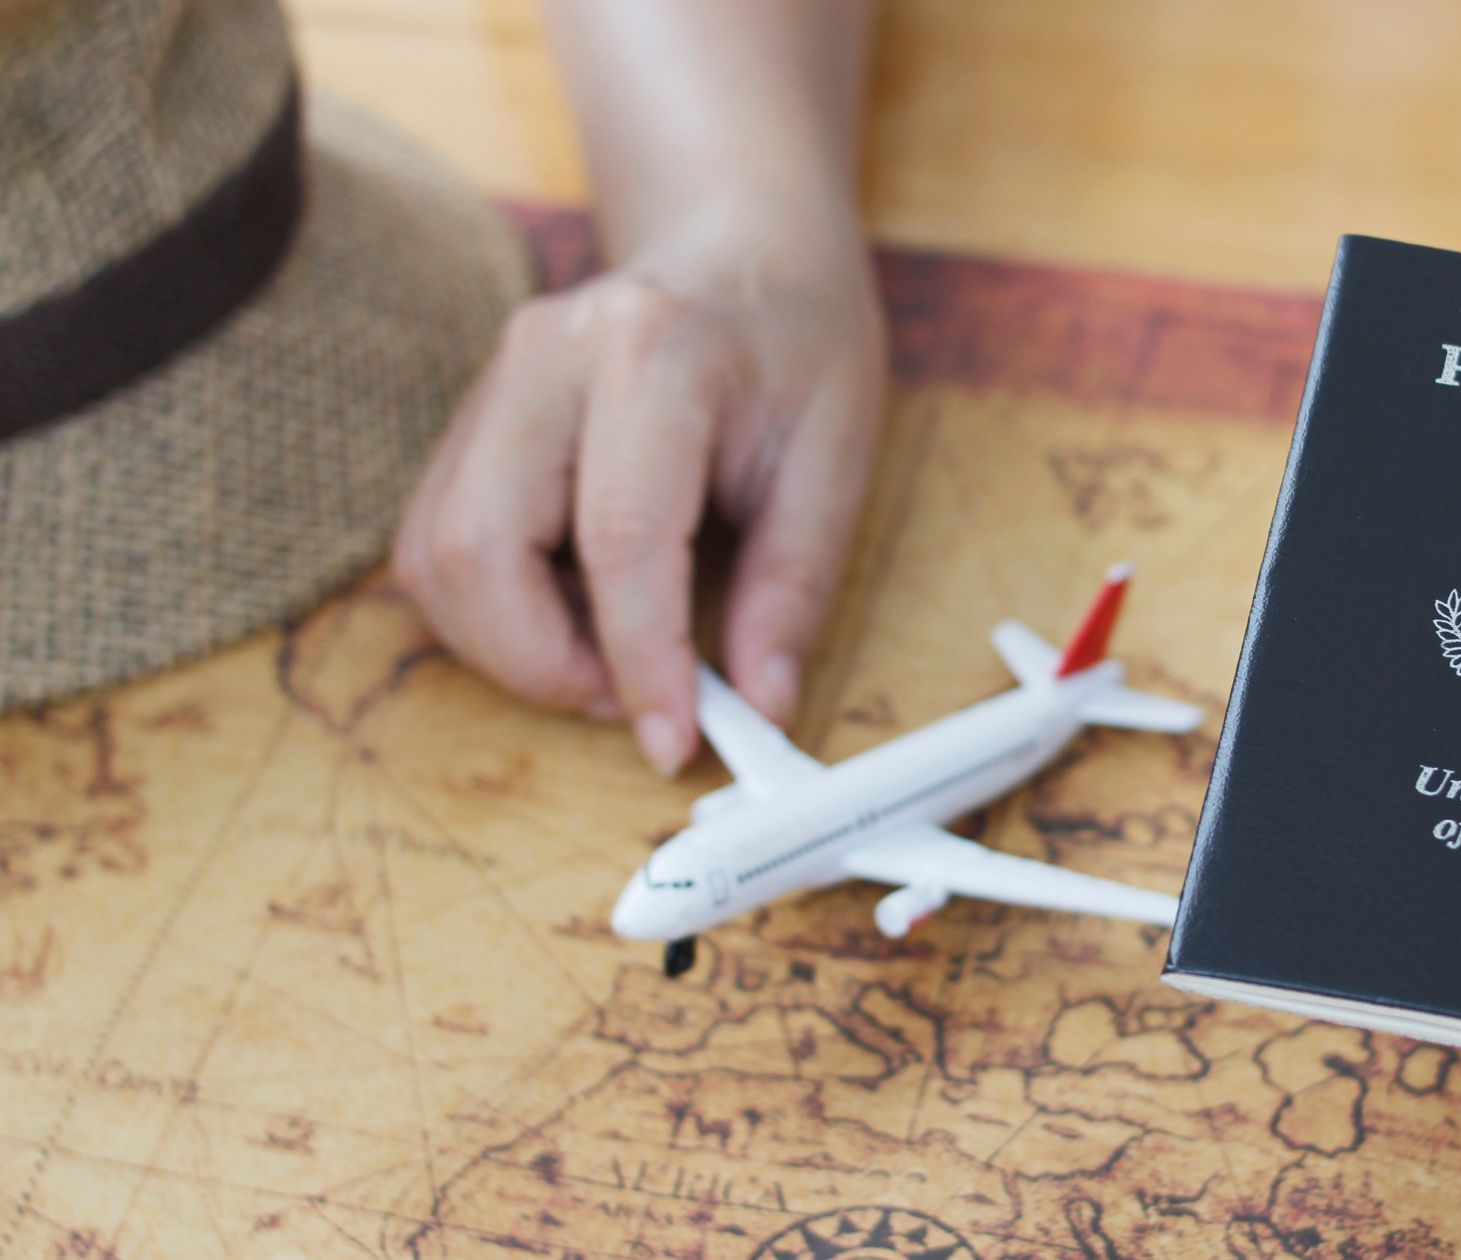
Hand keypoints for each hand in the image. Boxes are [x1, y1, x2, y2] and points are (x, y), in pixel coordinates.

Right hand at [393, 228, 884, 772]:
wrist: (739, 245)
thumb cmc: (798, 343)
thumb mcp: (836, 459)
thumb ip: (795, 587)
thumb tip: (760, 704)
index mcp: (654, 351)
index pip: (620, 536)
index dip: (640, 660)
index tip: (673, 741)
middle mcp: (545, 356)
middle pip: (479, 548)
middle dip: (543, 665)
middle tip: (632, 699)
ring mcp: (490, 383)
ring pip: (436, 558)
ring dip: (510, 646)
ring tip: (612, 651)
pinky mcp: (466, 422)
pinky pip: (434, 545)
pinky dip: (491, 613)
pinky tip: (574, 610)